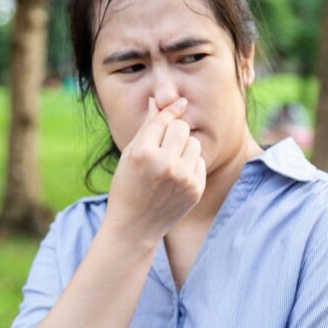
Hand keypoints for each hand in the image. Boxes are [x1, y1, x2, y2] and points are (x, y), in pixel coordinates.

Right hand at [103, 97, 205, 244]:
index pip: (163, 120)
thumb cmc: (127, 186)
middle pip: (182, 128)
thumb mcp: (130, 155)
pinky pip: (200, 162)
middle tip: (162, 148)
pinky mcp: (196, 189)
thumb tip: (158, 100)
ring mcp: (182, 178)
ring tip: (169, 164)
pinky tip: (176, 179)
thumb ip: (147, 127)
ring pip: (194, 143)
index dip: (171, 110)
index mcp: (143, 152)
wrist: (134, 227)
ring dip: (184, 148)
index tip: (180, 102)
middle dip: (174, 133)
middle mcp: (164, 164)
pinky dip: (190, 166)